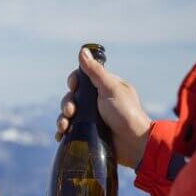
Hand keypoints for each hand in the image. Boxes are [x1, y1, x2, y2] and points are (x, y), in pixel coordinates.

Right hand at [56, 48, 151, 167]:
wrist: (135, 144)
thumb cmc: (126, 114)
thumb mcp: (110, 89)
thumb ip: (95, 71)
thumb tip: (83, 51)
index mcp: (104, 87)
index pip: (82, 79)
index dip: (74, 82)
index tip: (73, 86)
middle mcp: (97, 101)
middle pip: (72, 97)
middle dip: (67, 104)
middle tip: (71, 112)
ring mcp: (92, 118)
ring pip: (69, 114)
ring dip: (62, 119)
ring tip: (64, 127)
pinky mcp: (89, 133)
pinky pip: (71, 130)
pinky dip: (63, 132)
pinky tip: (60, 136)